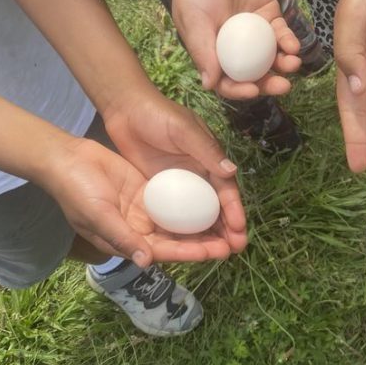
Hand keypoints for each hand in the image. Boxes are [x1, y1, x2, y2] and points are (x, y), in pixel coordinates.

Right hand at [43, 137, 237, 264]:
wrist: (65, 159)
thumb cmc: (76, 191)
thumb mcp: (98, 215)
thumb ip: (122, 237)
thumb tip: (147, 261)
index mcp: (127, 241)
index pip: (165, 251)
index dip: (191, 252)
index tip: (216, 252)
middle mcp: (139, 229)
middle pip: (178, 240)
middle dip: (204, 243)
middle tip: (234, 243)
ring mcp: (144, 209)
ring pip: (179, 221)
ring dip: (203, 225)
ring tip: (231, 226)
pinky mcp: (147, 189)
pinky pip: (174, 199)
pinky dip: (192, 202)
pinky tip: (214, 200)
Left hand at [101, 87, 246, 253]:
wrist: (126, 110)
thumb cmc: (158, 115)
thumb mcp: (184, 130)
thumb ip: (206, 151)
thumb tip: (232, 171)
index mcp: (210, 159)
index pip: (226, 190)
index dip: (234, 210)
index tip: (240, 230)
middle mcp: (199, 174)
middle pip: (216, 206)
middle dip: (227, 228)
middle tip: (235, 250)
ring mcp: (180, 183)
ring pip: (198, 214)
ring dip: (208, 233)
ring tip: (217, 254)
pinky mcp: (161, 188)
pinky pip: (175, 213)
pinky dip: (184, 229)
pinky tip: (186, 245)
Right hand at [170, 0, 301, 98]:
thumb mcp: (194, 21)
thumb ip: (203, 52)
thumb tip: (210, 85)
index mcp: (214, 54)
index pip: (228, 81)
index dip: (240, 90)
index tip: (253, 91)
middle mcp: (235, 49)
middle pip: (255, 74)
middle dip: (269, 83)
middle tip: (283, 86)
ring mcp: (254, 34)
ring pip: (272, 57)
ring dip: (283, 64)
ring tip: (292, 64)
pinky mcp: (269, 16)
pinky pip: (281, 34)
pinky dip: (289, 42)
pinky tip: (293, 46)